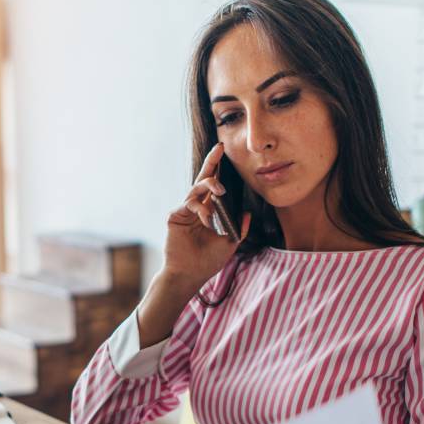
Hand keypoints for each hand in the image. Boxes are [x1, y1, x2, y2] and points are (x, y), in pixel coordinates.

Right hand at [163, 142, 250, 289]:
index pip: (213, 187)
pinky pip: (190, 204)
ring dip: (210, 185)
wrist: (190, 275)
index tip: (225, 152)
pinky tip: (208, 220)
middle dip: (212, 163)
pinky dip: (202, 210)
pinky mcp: (175, 216)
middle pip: (203, 179)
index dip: (218, 170)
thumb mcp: (230, 243)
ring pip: (196, 188)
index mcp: (207, 211)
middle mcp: (195, 208)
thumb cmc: (207, 262)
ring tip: (221, 190)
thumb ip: (239, 228)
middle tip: (220, 148)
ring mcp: (184, 211)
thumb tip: (248, 213)